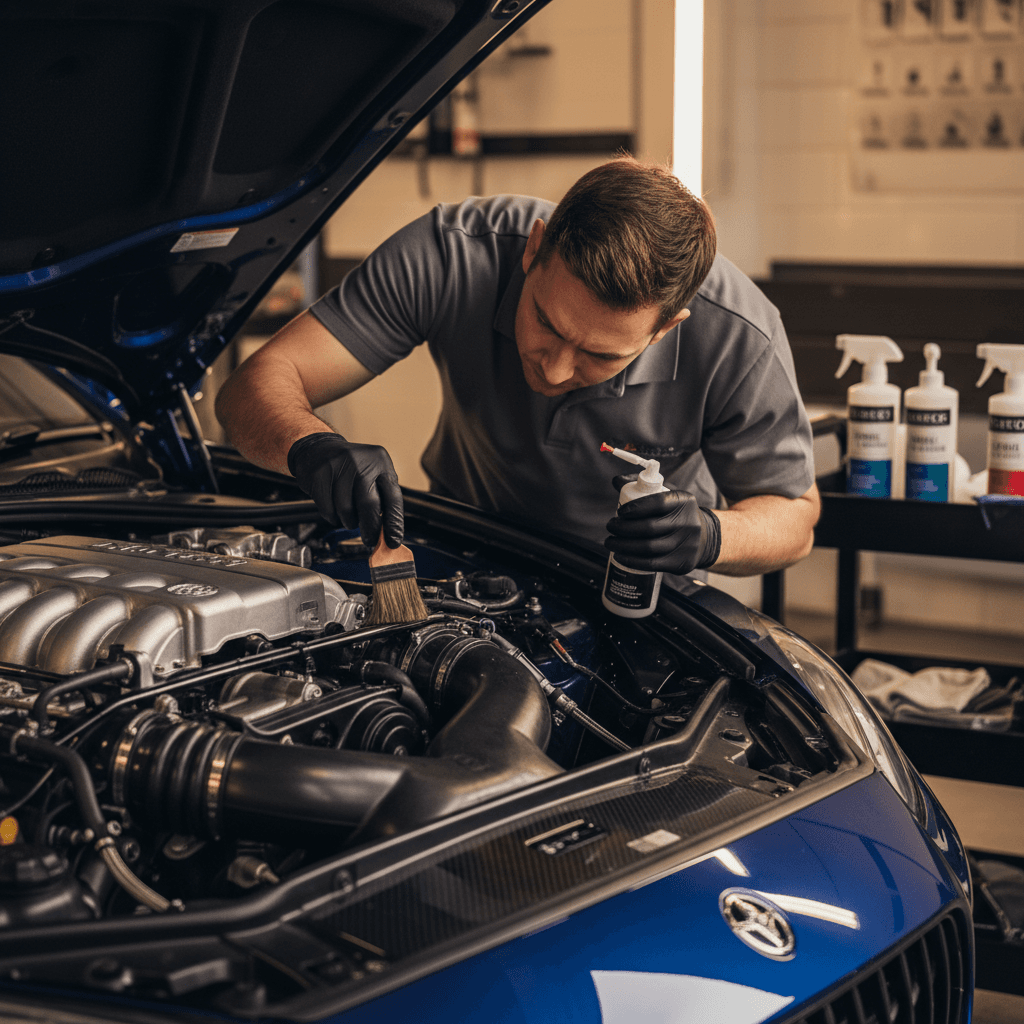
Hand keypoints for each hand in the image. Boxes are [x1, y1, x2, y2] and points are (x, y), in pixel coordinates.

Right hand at [287, 432, 402, 547]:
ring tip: (348, 514)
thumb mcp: (373, 474)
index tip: (393, 541)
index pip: (393, 497)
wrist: (318, 449)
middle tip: (370, 540)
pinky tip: (333, 507)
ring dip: (348, 520)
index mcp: (380, 462)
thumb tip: (388, 532)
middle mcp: (361, 461)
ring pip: (346, 510)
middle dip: (370, 528)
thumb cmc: (351, 468)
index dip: (394, 522)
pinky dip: (332, 516)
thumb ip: (382, 499)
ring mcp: (338, 466)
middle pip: (369, 505)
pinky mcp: (319, 474)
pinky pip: (327, 509)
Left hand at [605, 487, 720, 574]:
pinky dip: (632, 560)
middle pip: (649, 527)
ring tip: (610, 541)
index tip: (620, 512)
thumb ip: (643, 487)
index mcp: (683, 501)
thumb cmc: (677, 514)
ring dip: (623, 545)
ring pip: (648, 547)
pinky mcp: (681, 563)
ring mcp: (686, 544)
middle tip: (610, 526)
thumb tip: (616, 480)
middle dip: (623, 528)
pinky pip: (652, 563)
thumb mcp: (668, 497)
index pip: (657, 502)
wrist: (704, 538)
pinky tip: (620, 555)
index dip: (635, 508)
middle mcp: (687, 523)